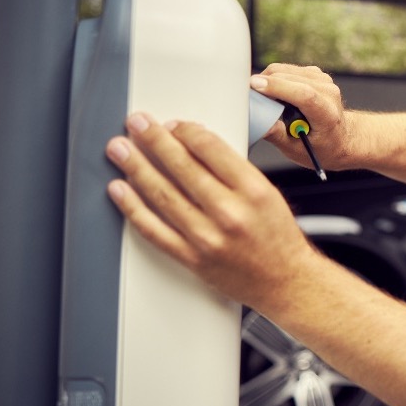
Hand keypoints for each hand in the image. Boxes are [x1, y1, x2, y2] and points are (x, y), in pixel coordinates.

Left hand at [106, 112, 320, 314]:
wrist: (285, 282)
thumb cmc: (278, 238)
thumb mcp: (267, 194)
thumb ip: (233, 171)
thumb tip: (194, 147)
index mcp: (254, 190)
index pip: (210, 148)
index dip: (185, 130)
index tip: (173, 125)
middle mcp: (230, 213)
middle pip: (182, 166)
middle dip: (153, 139)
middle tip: (137, 123)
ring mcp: (208, 237)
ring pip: (162, 194)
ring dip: (135, 167)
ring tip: (120, 149)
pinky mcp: (192, 258)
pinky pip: (154, 230)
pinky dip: (132, 207)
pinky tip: (120, 190)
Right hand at [250, 63, 357, 171]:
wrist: (342, 138)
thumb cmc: (321, 146)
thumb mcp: (297, 151)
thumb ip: (278, 136)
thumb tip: (260, 122)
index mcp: (327, 114)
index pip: (304, 94)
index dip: (278, 88)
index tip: (254, 85)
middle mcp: (328, 92)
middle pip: (289, 78)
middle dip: (264, 85)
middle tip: (250, 100)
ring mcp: (323, 79)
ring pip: (283, 70)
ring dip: (268, 81)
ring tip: (267, 102)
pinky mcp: (315, 73)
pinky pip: (286, 69)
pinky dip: (275, 79)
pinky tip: (277, 96)